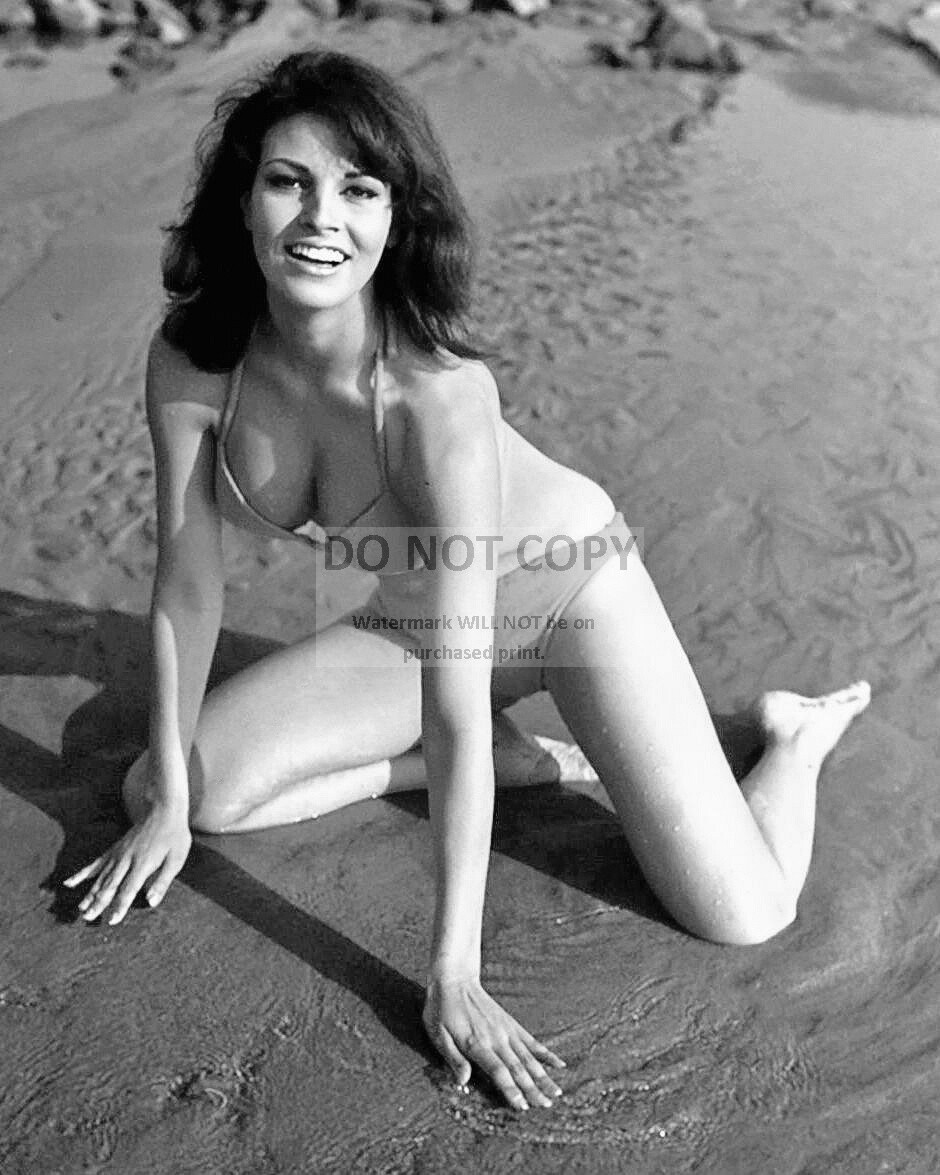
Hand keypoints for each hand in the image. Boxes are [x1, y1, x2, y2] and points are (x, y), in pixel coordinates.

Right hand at [63, 803, 191, 924]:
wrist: (163, 809)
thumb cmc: (174, 835)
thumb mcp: (176, 859)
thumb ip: (163, 881)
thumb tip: (151, 902)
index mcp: (143, 864)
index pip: (128, 889)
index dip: (120, 906)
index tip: (111, 920)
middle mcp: (126, 860)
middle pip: (110, 885)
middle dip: (98, 903)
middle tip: (88, 918)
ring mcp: (118, 854)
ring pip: (100, 877)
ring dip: (90, 893)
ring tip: (80, 909)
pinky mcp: (114, 849)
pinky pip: (95, 863)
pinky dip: (82, 873)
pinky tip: (69, 882)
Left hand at [423, 975, 564, 1109]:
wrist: (455, 980)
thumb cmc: (442, 1010)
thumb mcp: (438, 1035)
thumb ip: (453, 1059)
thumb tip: (463, 1082)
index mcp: (477, 1043)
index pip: (498, 1071)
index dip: (511, 1089)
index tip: (523, 1106)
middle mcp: (496, 1038)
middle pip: (518, 1067)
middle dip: (533, 1088)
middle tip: (546, 1105)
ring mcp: (506, 1030)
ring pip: (528, 1057)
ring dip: (543, 1075)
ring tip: (557, 1091)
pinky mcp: (511, 1024)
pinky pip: (531, 1041)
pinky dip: (545, 1053)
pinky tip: (559, 1063)